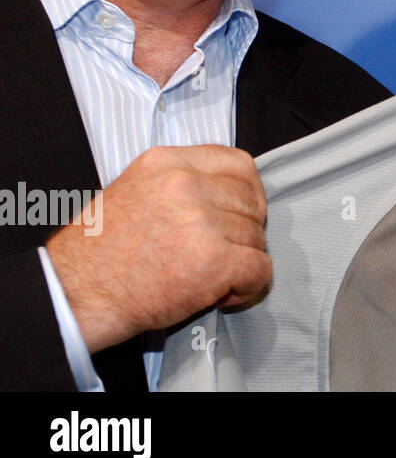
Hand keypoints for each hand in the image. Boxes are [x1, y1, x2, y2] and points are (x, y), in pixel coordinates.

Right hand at [45, 145, 270, 352]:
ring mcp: (201, 221)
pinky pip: (260, 269)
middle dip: (245, 230)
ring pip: (256, 237)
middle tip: (224, 251)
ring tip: (211, 275)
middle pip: (251, 201)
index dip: (248, 192)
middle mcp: (185, 185)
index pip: (238, 163)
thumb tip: (230, 193)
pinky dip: (249, 285)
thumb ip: (182, 182)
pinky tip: (225, 292)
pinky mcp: (213, 261)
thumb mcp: (137, 190)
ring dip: (243, 260)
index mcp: (166, 163)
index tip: (241, 212)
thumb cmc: (100, 253)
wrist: (73, 295)